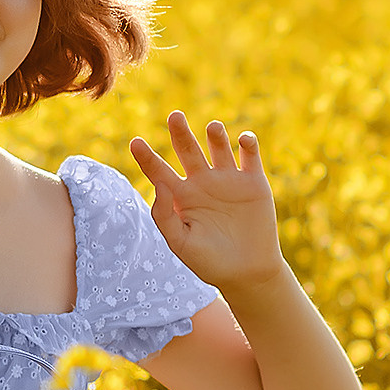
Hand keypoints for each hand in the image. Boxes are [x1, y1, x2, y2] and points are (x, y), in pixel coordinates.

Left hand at [127, 112, 286, 291]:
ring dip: (215, 135)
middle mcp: (202, 182)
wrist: (247, 273)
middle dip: (181, 132)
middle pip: (188, 149)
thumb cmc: (209, 261)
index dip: (146, 157)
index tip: (135, 143)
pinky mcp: (254, 182)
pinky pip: (249, 156)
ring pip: (219, 147)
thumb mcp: (180, 243)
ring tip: (212, 128)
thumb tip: (158, 182)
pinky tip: (243, 140)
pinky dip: (247, 144)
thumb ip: (164, 215)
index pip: (159, 171)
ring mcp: (228, 179)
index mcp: (180, 196)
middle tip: (175, 116)